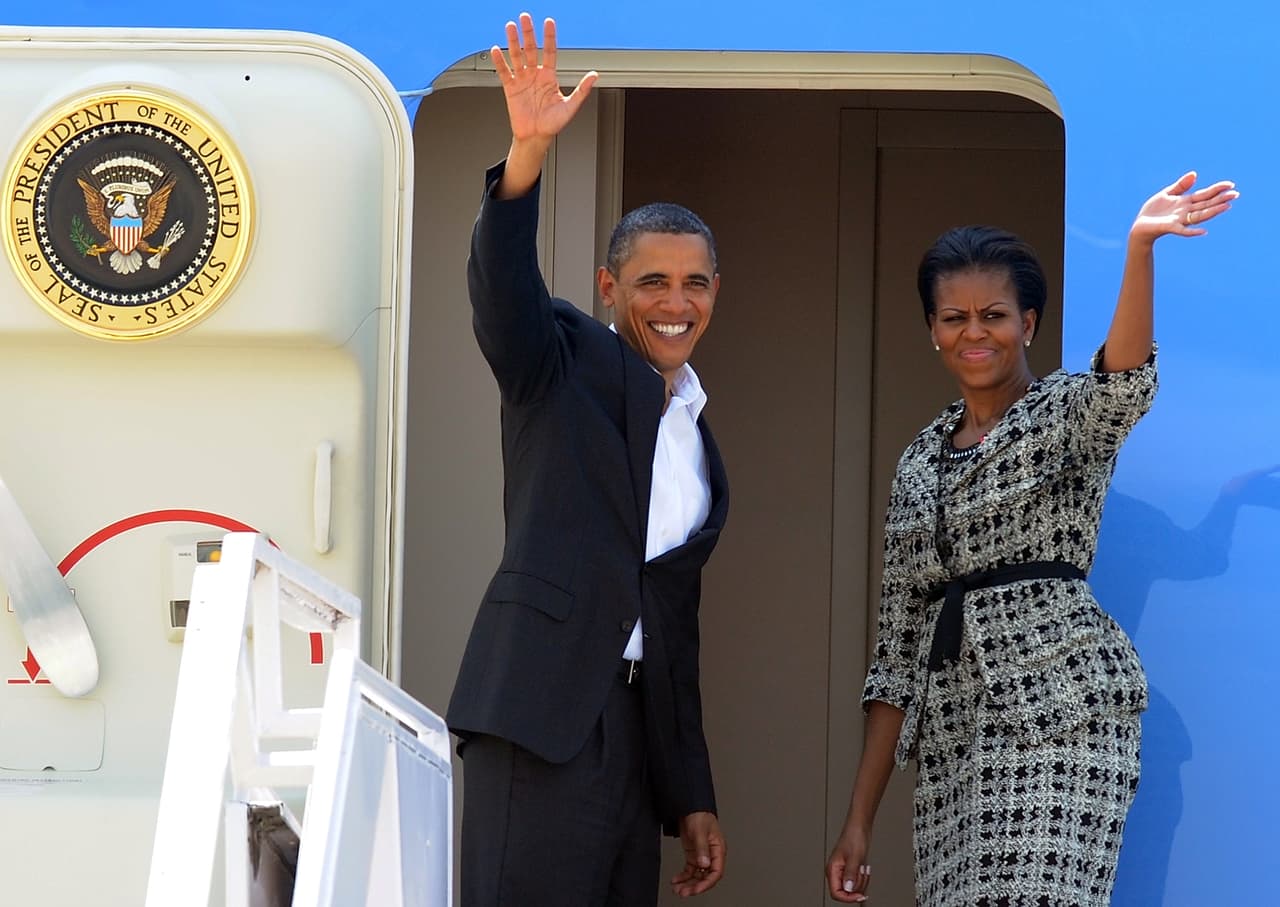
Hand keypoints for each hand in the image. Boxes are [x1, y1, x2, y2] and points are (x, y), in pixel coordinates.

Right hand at [491, 13, 596, 146]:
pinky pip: (504, 72)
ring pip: (517, 57)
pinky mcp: (511, 89)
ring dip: (513, 42)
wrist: (536, 137)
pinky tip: (496, 50)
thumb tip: (595, 76)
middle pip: (531, 49)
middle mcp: (535, 75)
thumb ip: (582, 90)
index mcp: (549, 77)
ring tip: (510, 27)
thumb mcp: (571, 107)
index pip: (550, 52)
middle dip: (528, 33)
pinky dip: (500, 62)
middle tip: (525, 18)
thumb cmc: (553, 124)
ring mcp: (522, 81)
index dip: (549, 37)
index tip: (548, 22)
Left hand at [672, 811, 725, 896]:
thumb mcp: (700, 832)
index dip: (706, 883)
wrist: (689, 807)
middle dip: (695, 886)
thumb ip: (702, 849)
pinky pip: (690, 870)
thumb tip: (705, 864)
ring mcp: (702, 856)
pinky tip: (676, 880)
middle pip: (706, 877)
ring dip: (688, 884)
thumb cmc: (699, 815)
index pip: (716, 872)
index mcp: (718, 850)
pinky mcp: (693, 854)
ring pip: (697, 875)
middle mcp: (711, 855)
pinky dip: (683, 876)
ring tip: (678, 889)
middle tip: (684, 892)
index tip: (696, 889)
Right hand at [826, 825, 872, 901]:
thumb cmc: (854, 836)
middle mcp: (836, 872)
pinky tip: (864, 868)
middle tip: (862, 873)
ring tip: (863, 867)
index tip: (859, 896)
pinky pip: (858, 882)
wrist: (860, 827)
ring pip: (854, 888)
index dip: (847, 897)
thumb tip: (848, 889)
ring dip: (862, 880)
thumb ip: (850, 874)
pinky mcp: (850, 870)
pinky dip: (863, 877)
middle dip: (858, 885)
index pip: (836, 893)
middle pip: (846, 892)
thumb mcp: (854, 857)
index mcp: (832, 869)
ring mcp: (843, 871)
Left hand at [1130, 171, 1237, 244]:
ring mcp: (1179, 220)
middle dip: (1220, 199)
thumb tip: (1195, 173)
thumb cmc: (1153, 211)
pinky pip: (1183, 231)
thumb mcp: (1166, 194)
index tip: (1230, 184)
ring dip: (1213, 211)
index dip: (1217, 189)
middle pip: (1206, 204)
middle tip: (1236, 194)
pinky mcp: (1170, 228)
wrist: (1139, 227)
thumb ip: (1181, 186)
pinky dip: (1192, 232)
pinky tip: (1203, 231)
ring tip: (1226, 206)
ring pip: (1199, 216)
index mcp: (1185, 202)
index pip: (1205, 195)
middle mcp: (1186, 211)